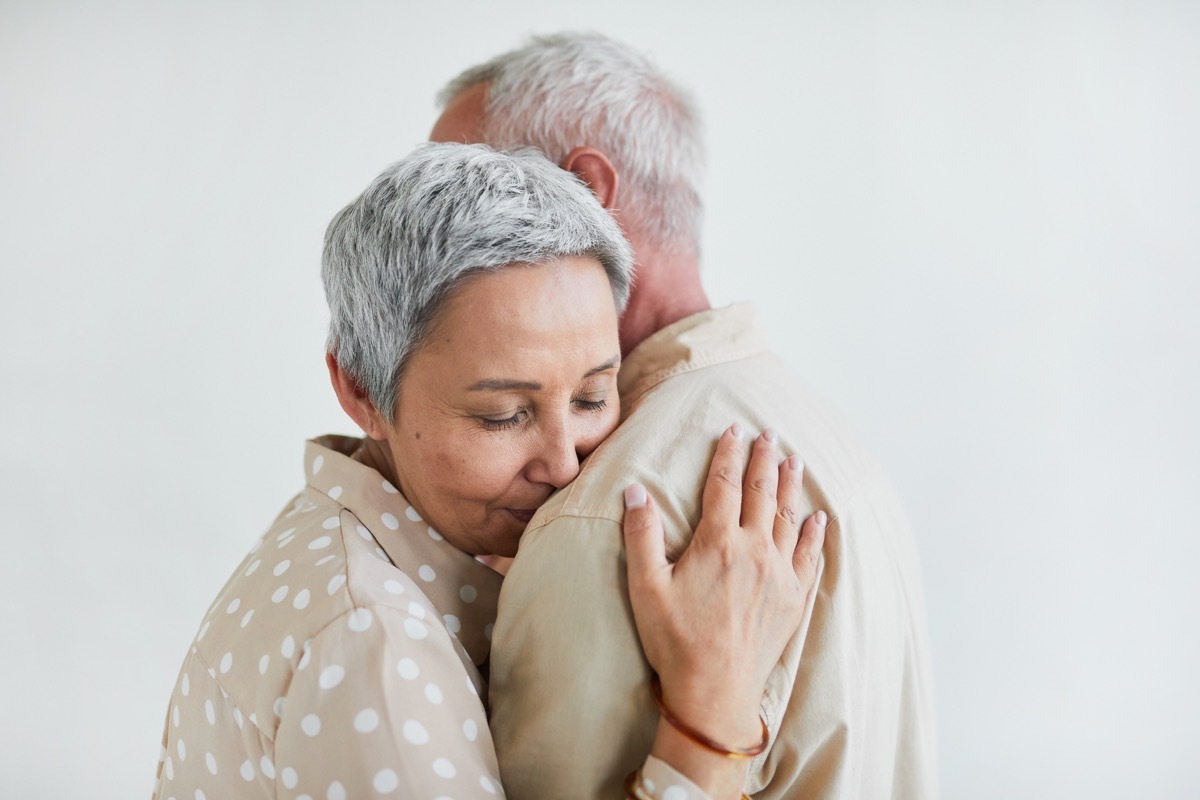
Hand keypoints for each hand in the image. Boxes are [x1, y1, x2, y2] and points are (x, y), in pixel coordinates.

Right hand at [623, 424, 825, 793]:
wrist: (714, 690)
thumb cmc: (675, 639)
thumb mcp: (646, 585)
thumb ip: (641, 533)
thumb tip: (634, 489)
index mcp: (718, 542)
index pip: (725, 484)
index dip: (728, 454)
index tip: (733, 429)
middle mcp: (755, 550)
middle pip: (762, 493)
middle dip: (764, 459)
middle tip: (769, 435)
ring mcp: (779, 574)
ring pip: (789, 518)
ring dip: (791, 486)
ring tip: (794, 461)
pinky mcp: (792, 598)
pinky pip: (809, 556)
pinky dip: (815, 534)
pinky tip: (819, 519)